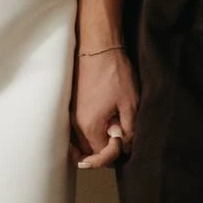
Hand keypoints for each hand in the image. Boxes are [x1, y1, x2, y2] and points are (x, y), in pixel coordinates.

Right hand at [73, 49, 138, 170]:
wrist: (99, 47)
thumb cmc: (115, 73)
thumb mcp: (130, 103)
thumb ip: (129, 129)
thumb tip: (126, 145)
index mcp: (89, 126)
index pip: (99, 156)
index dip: (115, 151)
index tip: (125, 137)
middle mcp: (76, 123)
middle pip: (88, 151)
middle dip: (104, 149)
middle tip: (120, 135)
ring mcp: (72, 113)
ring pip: (83, 139)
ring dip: (96, 140)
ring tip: (112, 128)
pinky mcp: (72, 104)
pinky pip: (79, 127)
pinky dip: (90, 130)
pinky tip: (103, 121)